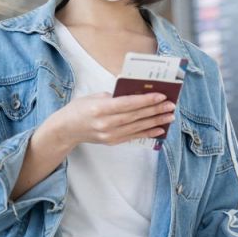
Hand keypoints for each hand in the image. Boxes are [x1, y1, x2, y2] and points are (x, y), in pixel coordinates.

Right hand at [46, 91, 175, 148]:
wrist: (66, 129)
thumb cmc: (81, 108)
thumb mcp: (95, 96)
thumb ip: (115, 96)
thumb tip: (138, 94)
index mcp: (100, 108)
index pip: (127, 104)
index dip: (145, 100)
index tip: (161, 96)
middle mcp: (105, 123)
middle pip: (135, 116)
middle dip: (155, 110)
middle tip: (171, 105)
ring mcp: (109, 135)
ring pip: (137, 127)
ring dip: (156, 121)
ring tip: (170, 115)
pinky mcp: (112, 142)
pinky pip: (134, 136)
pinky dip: (148, 132)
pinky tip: (160, 129)